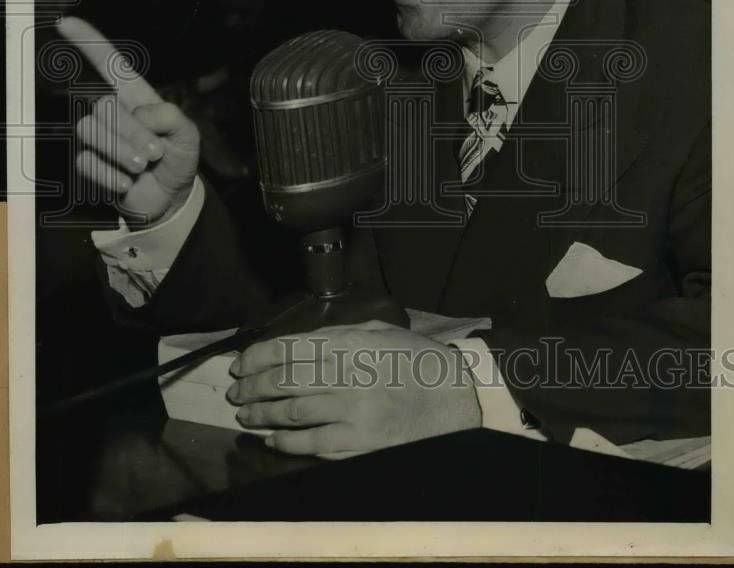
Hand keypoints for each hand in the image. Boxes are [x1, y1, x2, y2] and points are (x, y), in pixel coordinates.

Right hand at [57, 16, 199, 225]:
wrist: (171, 196)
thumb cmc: (178, 158)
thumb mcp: (187, 134)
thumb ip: (168, 116)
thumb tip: (135, 115)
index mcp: (137, 97)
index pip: (111, 64)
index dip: (90, 42)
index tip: (66, 22)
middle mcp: (114, 112)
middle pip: (104, 106)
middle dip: (133, 133)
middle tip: (154, 153)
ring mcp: (99, 136)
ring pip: (90, 131)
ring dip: (121, 153)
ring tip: (143, 166)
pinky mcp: (90, 162)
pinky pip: (86, 161)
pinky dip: (110, 175)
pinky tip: (127, 182)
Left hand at [226, 321, 481, 455]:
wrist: (454, 397)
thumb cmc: (415, 360)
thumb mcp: (378, 331)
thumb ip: (337, 335)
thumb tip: (295, 345)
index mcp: (350, 343)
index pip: (289, 348)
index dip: (257, 357)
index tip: (240, 364)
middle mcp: (346, 375)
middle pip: (283, 381)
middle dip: (252, 387)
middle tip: (237, 393)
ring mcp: (351, 411)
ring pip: (291, 414)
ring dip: (261, 416)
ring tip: (246, 416)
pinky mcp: (358, 442)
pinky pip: (311, 444)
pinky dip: (286, 443)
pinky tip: (272, 440)